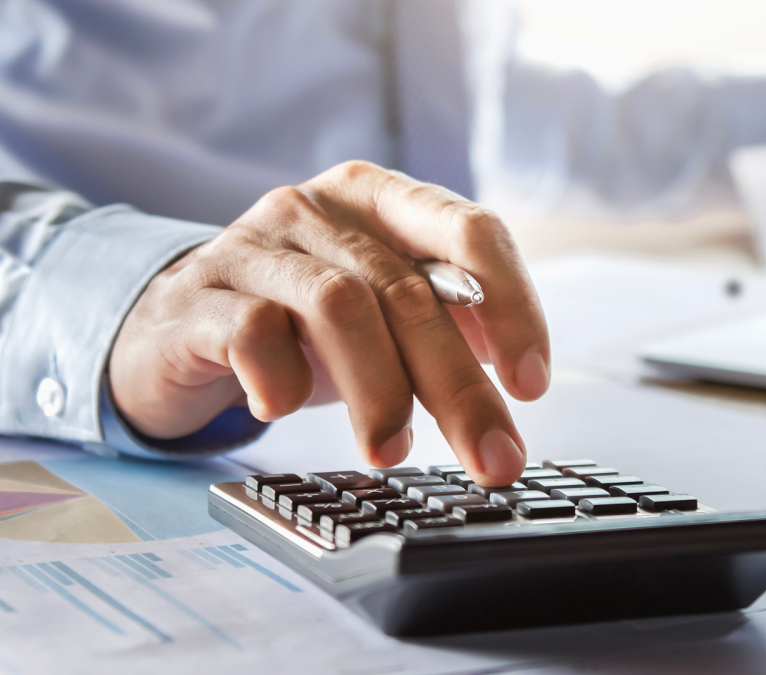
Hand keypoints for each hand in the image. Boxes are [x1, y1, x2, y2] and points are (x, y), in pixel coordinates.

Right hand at [109, 161, 549, 485]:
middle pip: (408, 290)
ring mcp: (254, 245)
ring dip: (379, 391)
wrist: (173, 330)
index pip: (470, 230)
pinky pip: (254, 331)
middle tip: (493, 458)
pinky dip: (282, 379)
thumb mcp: (381, 314)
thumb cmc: (298, 324)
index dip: (514, 306)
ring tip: (392, 450)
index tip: (531, 385)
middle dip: (459, 386)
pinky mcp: (199, 295)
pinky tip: (283, 408)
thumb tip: (520, 377)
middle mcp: (320, 208)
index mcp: (381, 199)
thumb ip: (449, 322)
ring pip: (340, 306)